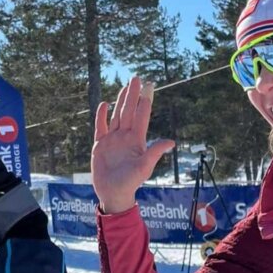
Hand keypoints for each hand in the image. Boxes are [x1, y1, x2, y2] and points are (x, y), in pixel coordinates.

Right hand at [92, 76, 174, 213]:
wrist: (113, 193)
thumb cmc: (131, 182)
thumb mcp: (144, 167)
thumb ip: (155, 152)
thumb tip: (171, 142)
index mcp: (137, 140)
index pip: (141, 117)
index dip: (145, 102)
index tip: (149, 87)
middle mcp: (125, 137)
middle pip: (129, 111)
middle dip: (133, 95)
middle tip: (137, 78)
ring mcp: (112, 139)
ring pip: (117, 116)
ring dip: (120, 101)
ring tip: (125, 87)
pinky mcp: (100, 144)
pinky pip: (101, 127)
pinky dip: (102, 116)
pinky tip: (105, 104)